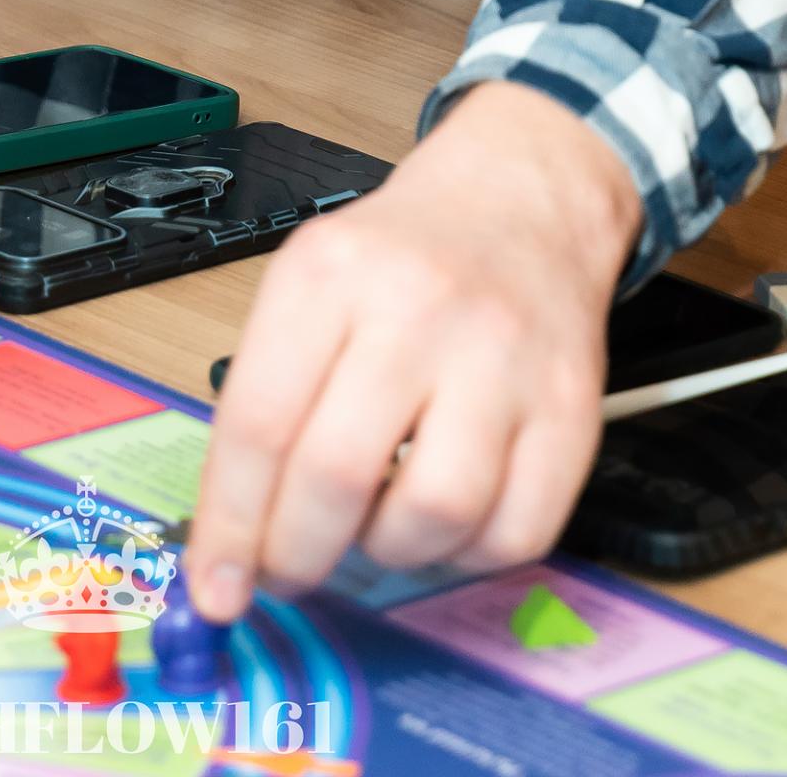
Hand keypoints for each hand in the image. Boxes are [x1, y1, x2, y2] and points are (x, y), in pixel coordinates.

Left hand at [186, 83, 638, 615]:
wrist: (520, 200)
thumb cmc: (400, 258)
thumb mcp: (311, 283)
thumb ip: (266, 395)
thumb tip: (232, 535)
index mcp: (330, 274)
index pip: (259, 421)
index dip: (230, 524)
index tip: (216, 587)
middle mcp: (418, 308)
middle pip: (336, 475)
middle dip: (296, 554)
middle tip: (287, 570)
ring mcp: (503, 359)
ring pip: (432, 515)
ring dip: (388, 549)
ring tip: (377, 518)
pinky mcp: (571, 408)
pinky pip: (515, 534)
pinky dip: (468, 552)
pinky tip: (447, 515)